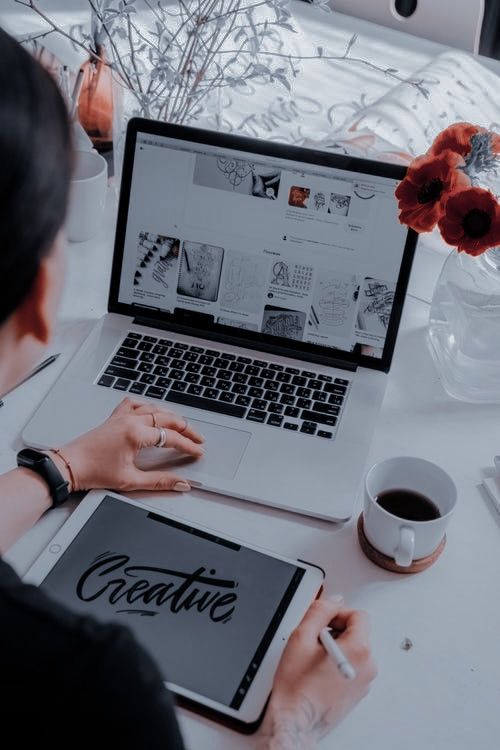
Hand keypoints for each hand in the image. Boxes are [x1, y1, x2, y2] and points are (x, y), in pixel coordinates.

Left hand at [52, 398, 203, 492]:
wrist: (70, 466)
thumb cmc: (93, 471)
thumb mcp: (130, 480)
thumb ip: (159, 481)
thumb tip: (179, 483)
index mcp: (136, 434)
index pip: (171, 438)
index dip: (188, 445)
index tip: (197, 451)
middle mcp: (130, 421)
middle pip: (167, 419)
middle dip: (186, 429)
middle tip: (197, 438)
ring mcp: (121, 417)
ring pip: (153, 408)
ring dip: (170, 416)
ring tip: (181, 425)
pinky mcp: (113, 419)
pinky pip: (134, 404)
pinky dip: (146, 405)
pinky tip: (151, 411)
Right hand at [258, 596, 376, 748]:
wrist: (296, 720)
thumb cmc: (297, 686)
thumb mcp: (302, 636)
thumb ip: (320, 611)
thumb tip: (333, 601)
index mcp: (359, 650)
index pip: (358, 615)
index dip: (337, 614)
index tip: (322, 622)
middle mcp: (368, 666)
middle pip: (357, 632)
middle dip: (335, 630)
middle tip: (313, 641)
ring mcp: (365, 681)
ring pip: (353, 648)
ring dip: (335, 646)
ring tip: (314, 659)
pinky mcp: (358, 691)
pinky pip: (352, 665)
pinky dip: (338, 662)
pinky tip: (319, 671)